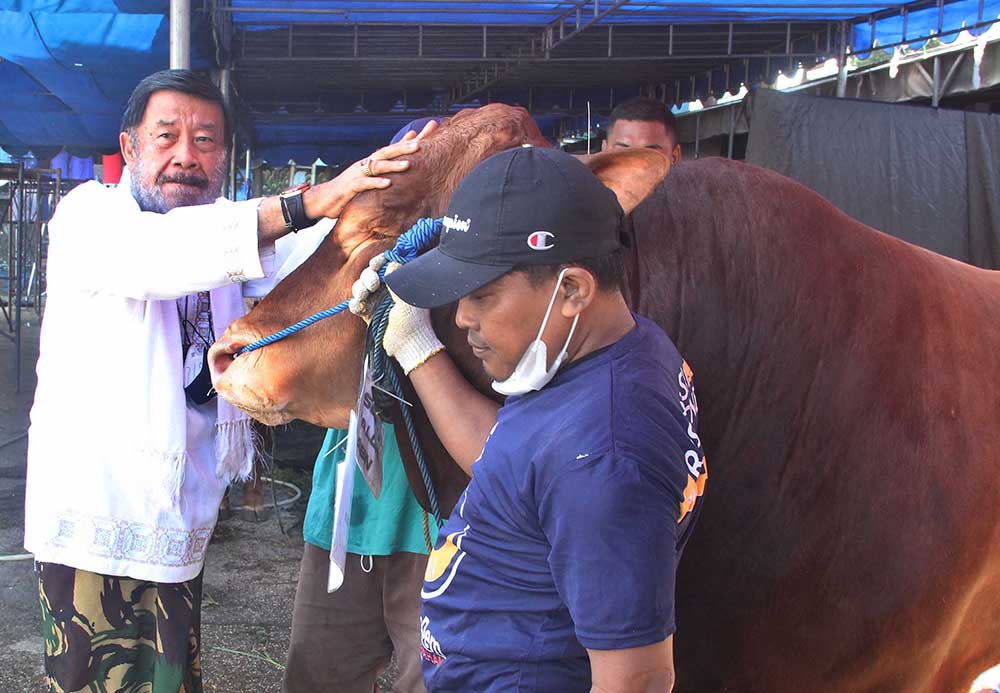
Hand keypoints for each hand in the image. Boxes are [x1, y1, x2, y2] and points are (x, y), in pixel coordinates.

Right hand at [304, 119, 436, 219]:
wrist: (323, 200)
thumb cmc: (348, 190)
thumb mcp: (367, 179)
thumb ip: (381, 171)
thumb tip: (400, 166)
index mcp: (371, 162)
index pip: (393, 148)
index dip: (409, 140)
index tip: (427, 132)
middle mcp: (365, 164)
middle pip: (386, 152)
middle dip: (403, 147)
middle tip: (420, 144)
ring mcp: (357, 174)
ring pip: (376, 166)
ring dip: (392, 165)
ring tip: (408, 165)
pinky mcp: (350, 187)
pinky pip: (365, 183)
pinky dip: (376, 183)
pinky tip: (388, 183)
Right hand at [350, 261, 443, 373]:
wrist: (407, 345)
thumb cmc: (414, 322)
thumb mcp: (407, 299)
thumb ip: (398, 281)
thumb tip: (391, 263)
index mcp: (399, 283)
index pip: (386, 265)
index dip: (379, 262)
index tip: (376, 264)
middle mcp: (387, 290)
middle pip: (369, 275)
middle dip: (367, 276)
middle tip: (373, 284)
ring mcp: (377, 301)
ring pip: (361, 288)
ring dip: (359, 289)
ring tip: (364, 295)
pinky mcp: (369, 313)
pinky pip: (357, 304)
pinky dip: (355, 304)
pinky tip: (359, 306)